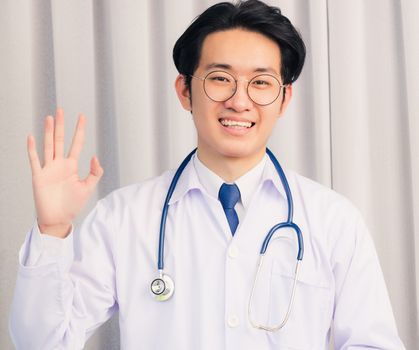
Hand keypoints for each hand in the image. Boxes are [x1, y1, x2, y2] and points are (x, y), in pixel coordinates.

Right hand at [27, 108, 103, 237]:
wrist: (59, 219)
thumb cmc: (73, 204)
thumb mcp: (88, 187)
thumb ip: (95, 172)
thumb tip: (95, 156)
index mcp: (71, 166)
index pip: (77, 144)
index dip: (79, 131)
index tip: (82, 117)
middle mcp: (59, 164)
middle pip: (60, 141)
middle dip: (61, 126)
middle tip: (61, 110)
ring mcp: (48, 169)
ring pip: (48, 146)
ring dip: (48, 133)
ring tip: (50, 118)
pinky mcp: (39, 177)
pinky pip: (35, 161)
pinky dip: (32, 149)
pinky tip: (32, 137)